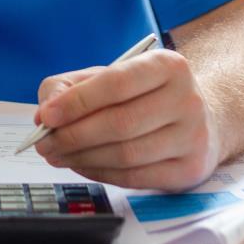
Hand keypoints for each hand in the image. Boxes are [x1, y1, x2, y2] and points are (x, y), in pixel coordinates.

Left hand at [32, 49, 221, 190]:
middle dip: (73, 136)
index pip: (116, 83)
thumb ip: (69, 86)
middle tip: (44, 144)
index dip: (77, 101)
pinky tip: (83, 166)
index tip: (47, 116)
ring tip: (58, 156)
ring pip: (126, 155)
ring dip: (83, 158)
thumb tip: (46, 114)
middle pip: (120, 123)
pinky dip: (101, 174)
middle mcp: (186, 99)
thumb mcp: (108, 76)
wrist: (199, 118)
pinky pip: (136, 178)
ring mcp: (193, 137)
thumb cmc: (143, 95)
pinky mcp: (191, 169)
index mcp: (167, 65)